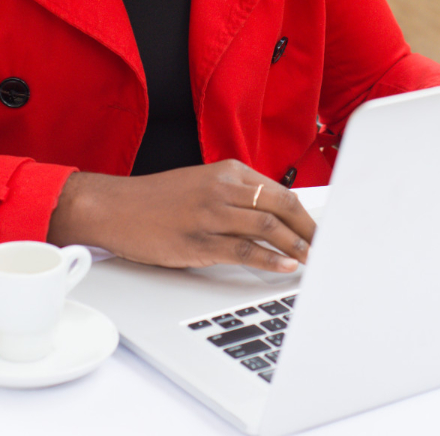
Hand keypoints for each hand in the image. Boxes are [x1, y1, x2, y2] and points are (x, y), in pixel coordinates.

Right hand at [46, 160, 314, 272]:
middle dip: (309, 230)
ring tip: (312, 259)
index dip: (305, 214)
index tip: (320, 230)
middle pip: (281, 207)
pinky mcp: (198, 241)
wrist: (114, 208)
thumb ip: (236, 197)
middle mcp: (223, 188)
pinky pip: (245, 251)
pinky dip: (271, 260)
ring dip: (297, 246)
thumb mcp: (202, 185)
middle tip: (325, 246)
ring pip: (268, 228)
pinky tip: (285, 266)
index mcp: (228, 171)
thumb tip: (274, 219)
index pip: (280, 192)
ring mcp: (211, 214)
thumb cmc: (157, 200)